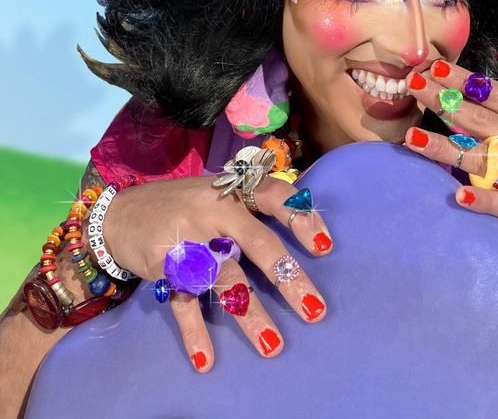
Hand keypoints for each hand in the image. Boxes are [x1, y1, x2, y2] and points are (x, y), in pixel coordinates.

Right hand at [96, 174, 332, 368]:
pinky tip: (206, 359)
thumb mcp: (219, 193)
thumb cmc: (186, 205)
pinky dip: (195, 332)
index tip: (325, 247)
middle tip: (314, 309)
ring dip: (249, 314)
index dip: (301, 217)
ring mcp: (188, 239)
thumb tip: (308, 227)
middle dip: (287, 278)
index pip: (274, 196)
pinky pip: (183, 303)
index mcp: (234, 191)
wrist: (119, 213)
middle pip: (258, 243)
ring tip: (272, 345)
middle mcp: (214, 211)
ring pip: (225, 279)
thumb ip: (254, 208)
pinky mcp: (163, 266)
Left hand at [402, 53, 497, 277]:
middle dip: (444, 101)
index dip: (465, 80)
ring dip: (446, 149)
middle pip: (480, 119)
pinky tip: (459, 195)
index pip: (497, 94)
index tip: (436, 67)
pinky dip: (484, 200)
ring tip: (412, 138)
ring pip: (482, 159)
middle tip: (412, 85)